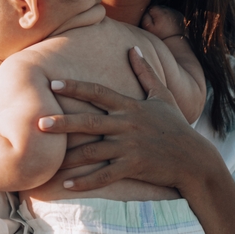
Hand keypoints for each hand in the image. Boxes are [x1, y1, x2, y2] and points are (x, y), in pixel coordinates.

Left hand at [38, 48, 221, 194]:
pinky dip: (85, 181)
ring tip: (48, 160)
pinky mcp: (134, 167)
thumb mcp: (163, 96)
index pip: (99, 92)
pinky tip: (67, 184)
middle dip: (64, 123)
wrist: (194, 159)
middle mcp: (127, 125)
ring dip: (69, 157)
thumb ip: (145, 73)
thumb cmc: (176, 126)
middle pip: (90, 122)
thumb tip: (133, 49)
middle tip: (39, 122)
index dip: (76, 87)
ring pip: (94, 151)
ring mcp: (130, 147)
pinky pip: (105, 175)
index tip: (53, 84)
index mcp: (131, 106)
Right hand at [140, 5, 185, 39]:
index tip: (151, 23)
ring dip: (164, 17)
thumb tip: (146, 9)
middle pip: (159, 8)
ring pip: (166, 11)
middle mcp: (169, 10)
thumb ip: (145, 16)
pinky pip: (173, 15)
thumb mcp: (148, 27)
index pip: (151, 7)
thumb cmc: (160, 37)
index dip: (149, 15)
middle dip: (157, 15)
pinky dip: (170, 19)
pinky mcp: (181, 17)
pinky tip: (169, 27)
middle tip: (157, 26)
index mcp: (161, 11)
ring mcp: (176, 13)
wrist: (176, 45)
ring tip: (163, 27)